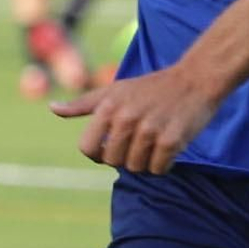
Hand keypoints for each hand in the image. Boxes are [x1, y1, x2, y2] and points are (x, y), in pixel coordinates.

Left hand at [52, 62, 221, 173]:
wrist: (195, 79)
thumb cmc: (151, 87)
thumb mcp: (114, 90)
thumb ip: (83, 104)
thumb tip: (52, 108)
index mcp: (109, 106)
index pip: (88, 148)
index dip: (98, 154)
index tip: (112, 147)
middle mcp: (127, 118)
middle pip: (113, 161)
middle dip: (125, 157)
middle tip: (140, 141)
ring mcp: (150, 129)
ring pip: (136, 167)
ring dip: (146, 161)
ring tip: (155, 141)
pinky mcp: (172, 140)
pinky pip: (159, 169)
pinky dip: (164, 164)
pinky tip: (169, 147)